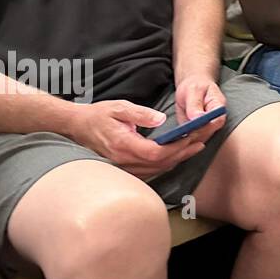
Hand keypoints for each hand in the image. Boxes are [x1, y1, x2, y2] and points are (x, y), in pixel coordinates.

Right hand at [64, 100, 205, 178]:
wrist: (77, 126)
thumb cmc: (98, 115)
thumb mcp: (119, 107)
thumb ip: (141, 114)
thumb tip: (161, 119)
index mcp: (124, 144)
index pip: (156, 153)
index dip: (176, 147)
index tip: (192, 136)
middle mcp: (124, 160)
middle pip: (160, 163)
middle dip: (184, 152)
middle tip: (202, 140)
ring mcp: (123, 166)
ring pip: (156, 169)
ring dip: (178, 159)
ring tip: (196, 146)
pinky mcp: (124, 167)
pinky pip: (149, 170)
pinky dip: (166, 163)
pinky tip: (177, 155)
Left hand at [174, 74, 226, 145]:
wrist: (191, 87)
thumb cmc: (194, 85)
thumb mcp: (193, 90)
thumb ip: (195, 104)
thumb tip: (198, 118)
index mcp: (218, 107)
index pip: (217, 122)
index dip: (205, 127)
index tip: (191, 127)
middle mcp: (215, 120)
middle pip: (208, 133)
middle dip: (192, 136)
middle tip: (177, 134)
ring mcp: (206, 127)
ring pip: (198, 139)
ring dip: (186, 140)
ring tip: (172, 137)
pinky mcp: (197, 132)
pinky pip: (190, 139)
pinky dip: (181, 140)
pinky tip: (172, 138)